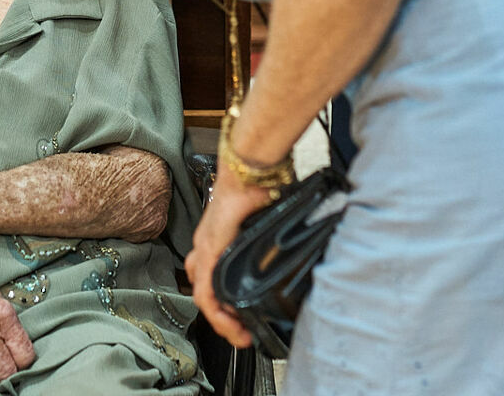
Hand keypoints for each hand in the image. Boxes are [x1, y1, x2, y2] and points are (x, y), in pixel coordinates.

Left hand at [184, 173, 272, 348]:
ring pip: (203, 295)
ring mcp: (205, 247)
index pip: (212, 276)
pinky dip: (217, 313)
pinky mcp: (210, 250)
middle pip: (205, 289)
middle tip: (242, 334)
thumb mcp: (269, 220)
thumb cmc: (261, 185)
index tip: (244, 318)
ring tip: (238, 334)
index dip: (224, 300)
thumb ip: (275, 236)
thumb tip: (300, 240)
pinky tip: (230, 324)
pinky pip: (206, 292)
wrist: (253, 169)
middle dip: (223, 317)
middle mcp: (208, 244)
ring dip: (220, 320)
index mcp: (221, 237)